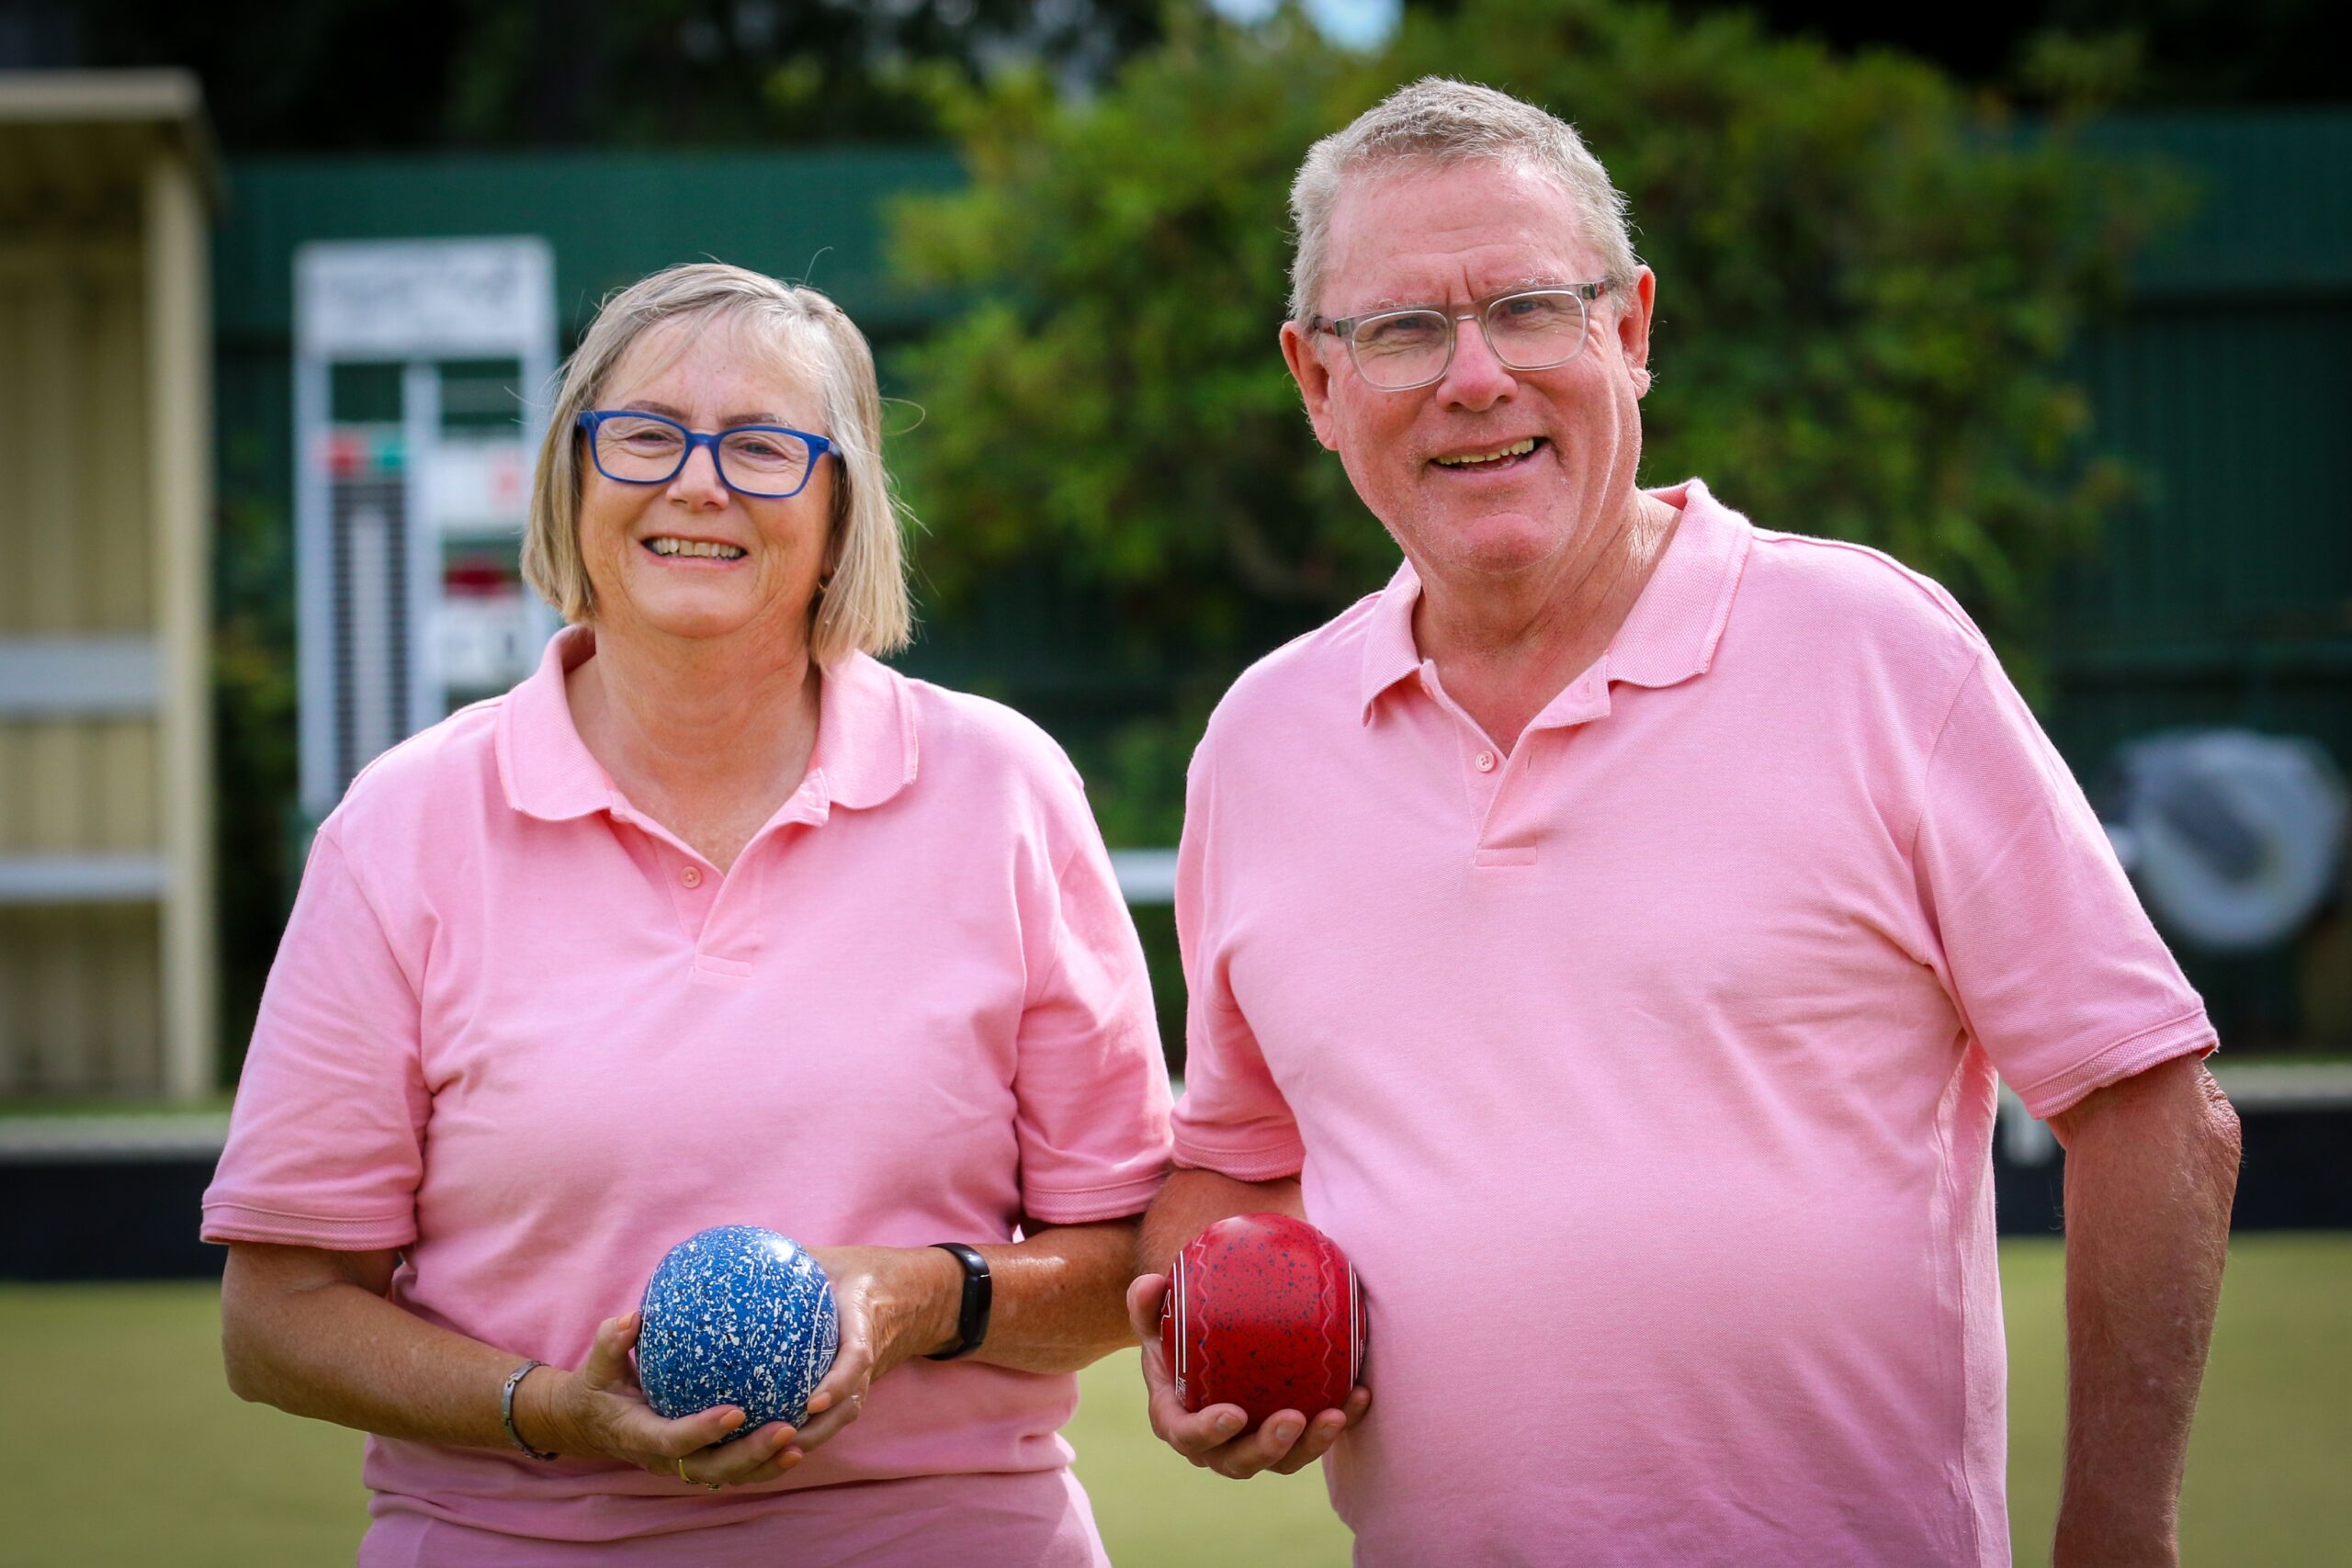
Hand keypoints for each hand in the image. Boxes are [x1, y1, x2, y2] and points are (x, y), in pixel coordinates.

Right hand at [527, 1310, 799, 1488]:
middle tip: (787, 1429)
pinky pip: (736, 1469)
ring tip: (801, 1441)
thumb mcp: (597, 1365)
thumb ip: (611, 1343)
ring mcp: (684, 1465)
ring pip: (729, 1476)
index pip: (674, 1440)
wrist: (592, 1423)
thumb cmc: (598, 1386)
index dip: (705, 1431)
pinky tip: (798, 1439)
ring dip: (766, 1464)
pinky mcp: (700, 1463)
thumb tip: (632, 1316)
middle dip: (751, 1454)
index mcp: (640, 1435)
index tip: (737, 1411)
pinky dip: (765, 1461)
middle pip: (712, 1469)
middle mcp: (665, 1459)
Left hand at [793, 1245, 963, 1453]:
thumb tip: (740, 1254)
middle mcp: (869, 1356)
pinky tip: (776, 1445)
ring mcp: (866, 1377)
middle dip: (819, 1428)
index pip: (857, 1357)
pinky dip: (813, 1431)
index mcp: (864, 1319)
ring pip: (843, 1416)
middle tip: (783, 1440)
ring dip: (814, 1438)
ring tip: (774, 1453)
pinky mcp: (857, 1387)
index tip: (813, 1402)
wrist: (915, 1294)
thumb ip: (794, 1258)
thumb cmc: (865, 1271)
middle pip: (850, 1403)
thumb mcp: (833, 1258)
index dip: (839, 1382)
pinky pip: (837, 1414)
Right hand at [1126, 1273, 1368, 1478]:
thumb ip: (1148, 1303)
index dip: (1209, 1432)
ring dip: (1312, 1444)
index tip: (1235, 1413)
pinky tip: (1362, 1393)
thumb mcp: (1157, 1315)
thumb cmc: (1177, 1330)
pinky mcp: (1290, 1438)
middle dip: (1268, 1447)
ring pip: (1284, 1459)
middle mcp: (1216, 1445)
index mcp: (1178, 1420)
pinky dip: (1343, 1420)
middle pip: (1240, 1461)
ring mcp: (1255, 1446)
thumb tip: (1149, 1285)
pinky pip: (1316, 1437)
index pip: (1188, 1435)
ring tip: (1337, 1413)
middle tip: (1294, 1417)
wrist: (1205, 1346)